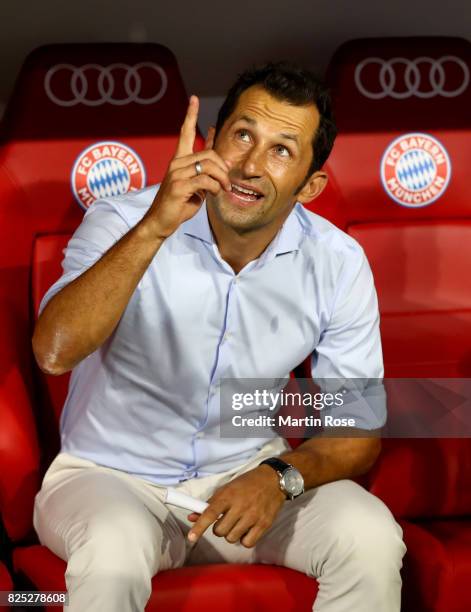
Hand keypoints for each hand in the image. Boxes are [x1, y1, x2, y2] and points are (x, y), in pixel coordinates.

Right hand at [146, 95, 231, 238]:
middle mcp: (176, 163)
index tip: (193, 99)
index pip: (184, 132)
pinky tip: (214, 194)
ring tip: (223, 190)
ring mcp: (176, 174)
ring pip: (209, 166)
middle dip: (223, 168)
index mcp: (178, 161)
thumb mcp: (195, 185)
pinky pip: (205, 180)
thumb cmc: (178, 205)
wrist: (160, 222)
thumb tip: (222, 163)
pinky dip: (215, 188)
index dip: (190, 115)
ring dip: (222, 179)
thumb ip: (204, 173)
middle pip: (209, 154)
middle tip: (228, 182)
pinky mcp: (179, 186)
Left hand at [187, 465, 285, 547]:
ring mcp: (252, 516)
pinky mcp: (264, 524)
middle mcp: (240, 506)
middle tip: (226, 520)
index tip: (191, 537)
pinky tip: (247, 529)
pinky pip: (247, 543)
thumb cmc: (247, 483)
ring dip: (231, 534)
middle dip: (219, 528)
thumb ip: (210, 504)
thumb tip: (192, 517)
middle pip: (219, 530)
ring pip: (231, 538)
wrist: (273, 480)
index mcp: (228, 495)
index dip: (199, 527)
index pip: (210, 513)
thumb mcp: (227, 488)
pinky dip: (244, 539)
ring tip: (238, 523)